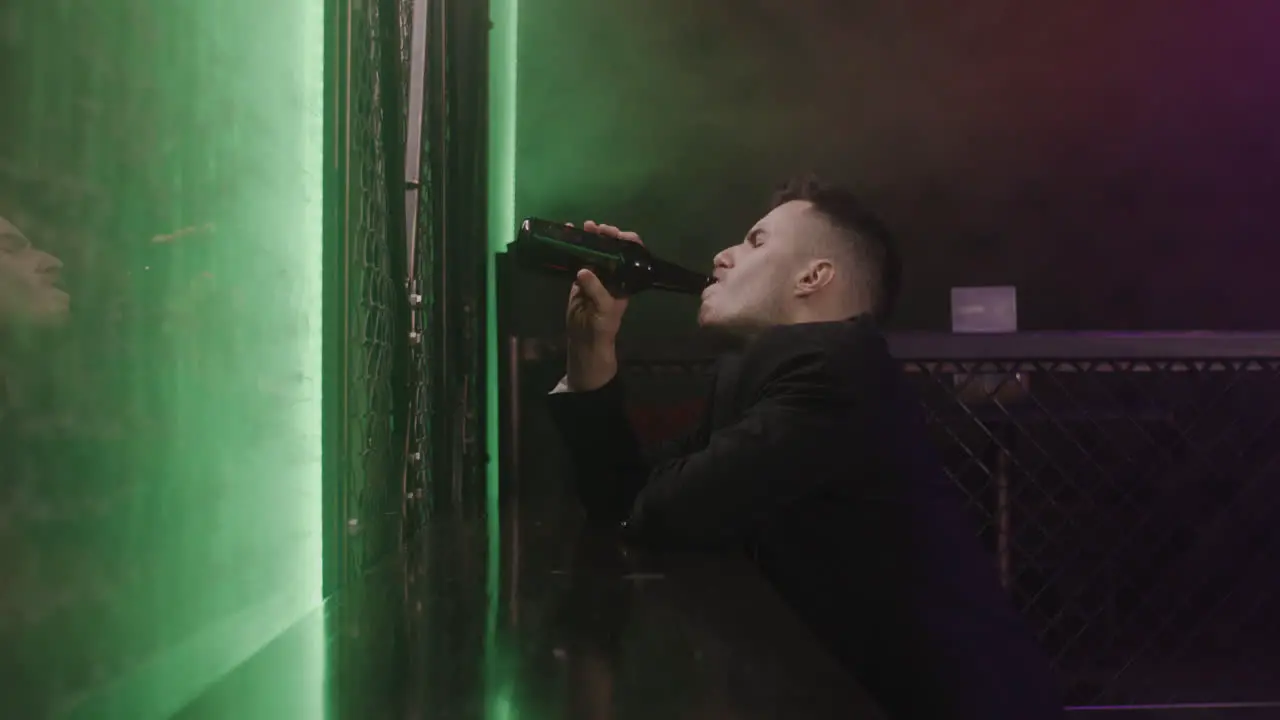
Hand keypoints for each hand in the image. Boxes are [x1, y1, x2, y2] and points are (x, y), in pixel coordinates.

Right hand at [565, 220, 641, 390]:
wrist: (585, 339)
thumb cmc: (603, 325)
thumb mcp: (604, 308)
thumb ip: (595, 289)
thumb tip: (583, 271)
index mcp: (626, 278)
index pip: (631, 253)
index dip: (626, 240)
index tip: (615, 233)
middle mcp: (613, 272)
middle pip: (612, 247)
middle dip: (606, 235)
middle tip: (596, 228)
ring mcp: (596, 274)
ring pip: (595, 250)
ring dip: (590, 237)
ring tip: (584, 227)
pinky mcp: (579, 278)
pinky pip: (578, 259)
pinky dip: (574, 247)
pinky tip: (568, 236)